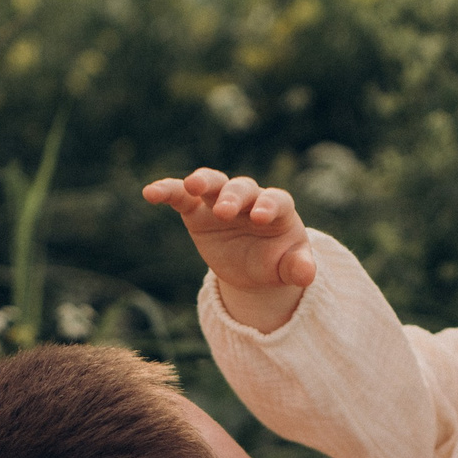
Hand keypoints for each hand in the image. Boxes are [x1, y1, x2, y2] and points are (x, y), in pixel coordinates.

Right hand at [142, 167, 316, 332]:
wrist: (252, 267)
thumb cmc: (276, 261)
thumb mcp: (289, 268)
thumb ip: (298, 268)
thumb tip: (308, 275)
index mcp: (277, 209)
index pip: (275, 200)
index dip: (269, 205)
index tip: (261, 217)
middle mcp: (249, 198)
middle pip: (242, 189)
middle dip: (233, 197)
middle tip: (224, 211)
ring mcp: (220, 201)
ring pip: (212, 183)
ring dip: (202, 182)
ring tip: (190, 186)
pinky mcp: (196, 210)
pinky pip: (181, 196)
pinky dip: (167, 191)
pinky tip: (150, 193)